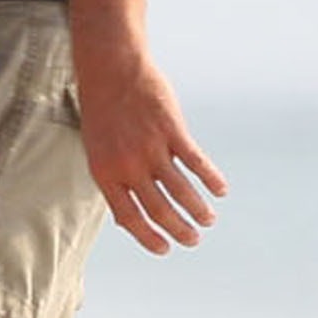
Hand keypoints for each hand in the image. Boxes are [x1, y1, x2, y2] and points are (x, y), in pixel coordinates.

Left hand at [76, 52, 226, 254]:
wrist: (111, 69)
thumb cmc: (102, 112)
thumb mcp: (96, 150)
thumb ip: (112, 183)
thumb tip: (124, 220)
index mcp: (106, 173)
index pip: (130, 216)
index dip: (149, 237)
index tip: (166, 249)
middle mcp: (129, 165)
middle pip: (159, 208)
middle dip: (179, 229)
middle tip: (193, 240)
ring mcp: (151, 147)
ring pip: (180, 189)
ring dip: (197, 209)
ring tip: (208, 220)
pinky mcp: (171, 129)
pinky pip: (195, 161)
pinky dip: (210, 178)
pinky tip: (221, 190)